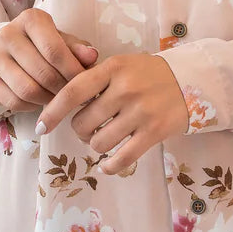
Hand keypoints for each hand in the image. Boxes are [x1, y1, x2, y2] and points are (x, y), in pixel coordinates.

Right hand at [0, 9, 97, 113]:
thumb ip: (77, 48)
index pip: (55, 50)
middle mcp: (8, 34)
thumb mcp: (60, 40)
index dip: (73, 71)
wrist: (3, 49)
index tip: (85, 83)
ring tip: (58, 99)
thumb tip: (93, 56)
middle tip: (74, 95)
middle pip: (43, 73)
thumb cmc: (40, 44)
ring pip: (28, 90)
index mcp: (31, 19)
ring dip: (48, 100)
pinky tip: (40, 100)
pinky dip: (32, 106)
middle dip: (63, 89)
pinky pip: (14, 101)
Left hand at [36, 52, 190, 174]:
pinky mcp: (154, 132)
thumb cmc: (148, 74)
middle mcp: (125, 89)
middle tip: (88, 127)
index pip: (73, 92)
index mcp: (113, 68)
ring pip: (99, 142)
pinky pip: (122, 158)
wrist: (192, 81)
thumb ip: (94, 80)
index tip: (40, 127)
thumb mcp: (121, 66)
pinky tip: (107, 164)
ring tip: (103, 138)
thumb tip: (59, 103)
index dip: (52, 112)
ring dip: (95, 145)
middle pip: (83, 122)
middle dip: (80, 130)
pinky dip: (109, 165)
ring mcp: (141, 112)